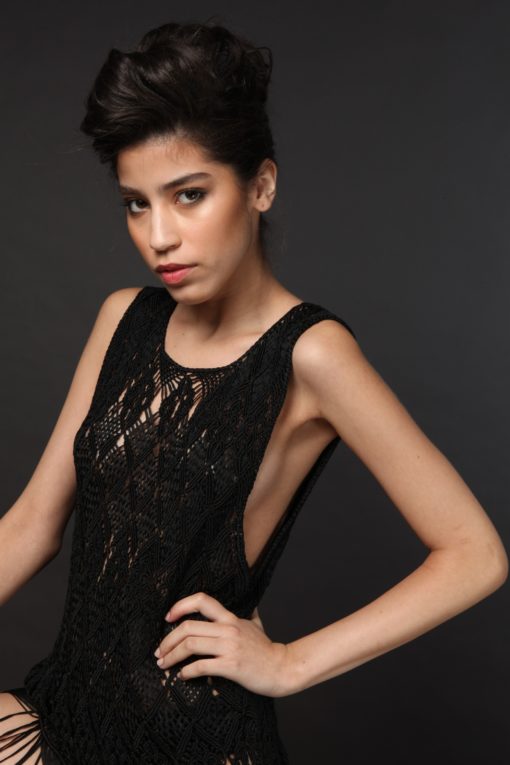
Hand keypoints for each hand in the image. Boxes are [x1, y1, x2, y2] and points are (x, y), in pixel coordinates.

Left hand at [154, 591, 290, 697]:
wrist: (282, 668)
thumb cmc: (266, 649)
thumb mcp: (257, 624)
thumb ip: (249, 613)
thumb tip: (250, 604)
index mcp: (230, 617)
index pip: (202, 600)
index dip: (181, 606)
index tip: (168, 618)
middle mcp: (228, 628)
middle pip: (188, 627)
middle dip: (168, 640)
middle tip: (159, 652)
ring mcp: (229, 647)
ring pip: (191, 645)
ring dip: (172, 656)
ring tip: (164, 664)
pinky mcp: (231, 666)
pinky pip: (201, 666)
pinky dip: (186, 672)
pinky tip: (182, 676)